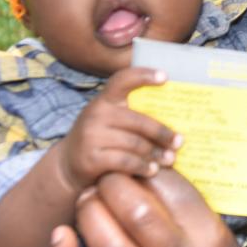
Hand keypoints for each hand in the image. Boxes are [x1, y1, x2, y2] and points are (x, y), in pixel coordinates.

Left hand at [49, 171, 246, 246]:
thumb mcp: (220, 244)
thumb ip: (189, 210)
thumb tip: (146, 168)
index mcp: (208, 241)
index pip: (169, 186)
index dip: (143, 168)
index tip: (132, 167)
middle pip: (135, 210)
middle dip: (111, 184)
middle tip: (103, 180)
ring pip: (106, 245)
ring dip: (88, 213)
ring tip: (86, 201)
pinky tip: (60, 236)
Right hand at [56, 67, 180, 193]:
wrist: (67, 166)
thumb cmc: (98, 139)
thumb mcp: (107, 120)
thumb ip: (129, 113)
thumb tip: (171, 115)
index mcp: (104, 100)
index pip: (122, 80)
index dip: (143, 76)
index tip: (165, 77)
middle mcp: (96, 114)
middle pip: (138, 121)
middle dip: (162, 133)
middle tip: (179, 142)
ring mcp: (91, 136)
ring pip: (135, 143)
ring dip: (156, 153)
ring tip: (169, 159)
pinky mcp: (91, 158)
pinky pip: (125, 161)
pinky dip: (142, 166)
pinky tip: (152, 170)